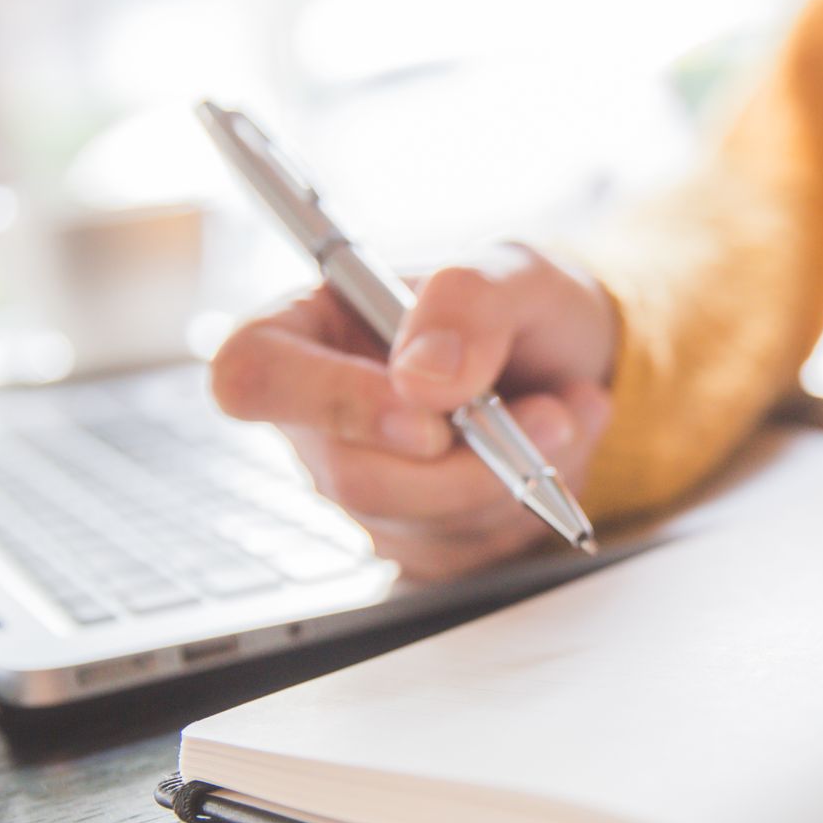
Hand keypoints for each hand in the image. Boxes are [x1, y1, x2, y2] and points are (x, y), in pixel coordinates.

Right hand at [211, 243, 618, 580]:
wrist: (570, 358)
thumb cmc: (520, 303)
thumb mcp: (513, 270)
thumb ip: (467, 302)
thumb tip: (423, 379)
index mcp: (306, 329)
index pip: (251, 376)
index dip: (332, 404)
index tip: (427, 418)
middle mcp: (318, 418)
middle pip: (352, 478)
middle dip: (469, 462)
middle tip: (550, 416)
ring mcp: (363, 483)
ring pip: (421, 524)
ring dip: (517, 478)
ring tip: (561, 414)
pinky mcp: (414, 535)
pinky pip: (466, 552)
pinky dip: (530, 507)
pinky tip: (548, 454)